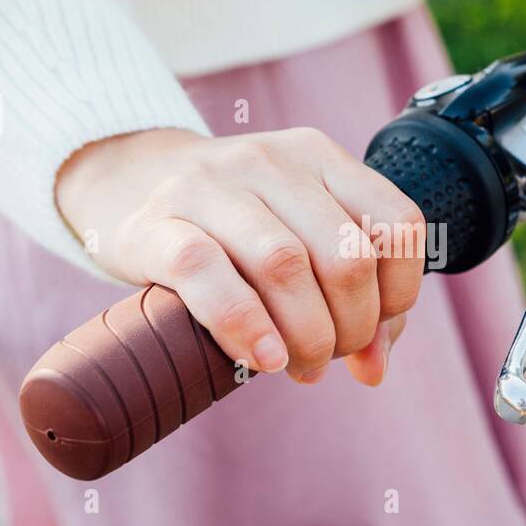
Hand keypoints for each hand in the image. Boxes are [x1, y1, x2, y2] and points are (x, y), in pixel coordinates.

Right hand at [55, 126, 423, 385]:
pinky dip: (246, 326)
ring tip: (297, 367)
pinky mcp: (156, 222)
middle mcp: (271, 161)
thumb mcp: (299, 240)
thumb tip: (375, 368)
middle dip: (351, 328)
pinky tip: (262, 359)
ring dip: (306, 337)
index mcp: (319, 157)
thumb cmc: (230, 229)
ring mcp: (210, 184)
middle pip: (346, 256)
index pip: (398, 224)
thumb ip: (352, 298)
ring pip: (285, 265)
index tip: (372, 330)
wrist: (126, 184)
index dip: (399, 293)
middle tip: (325, 358)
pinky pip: (208, 273)